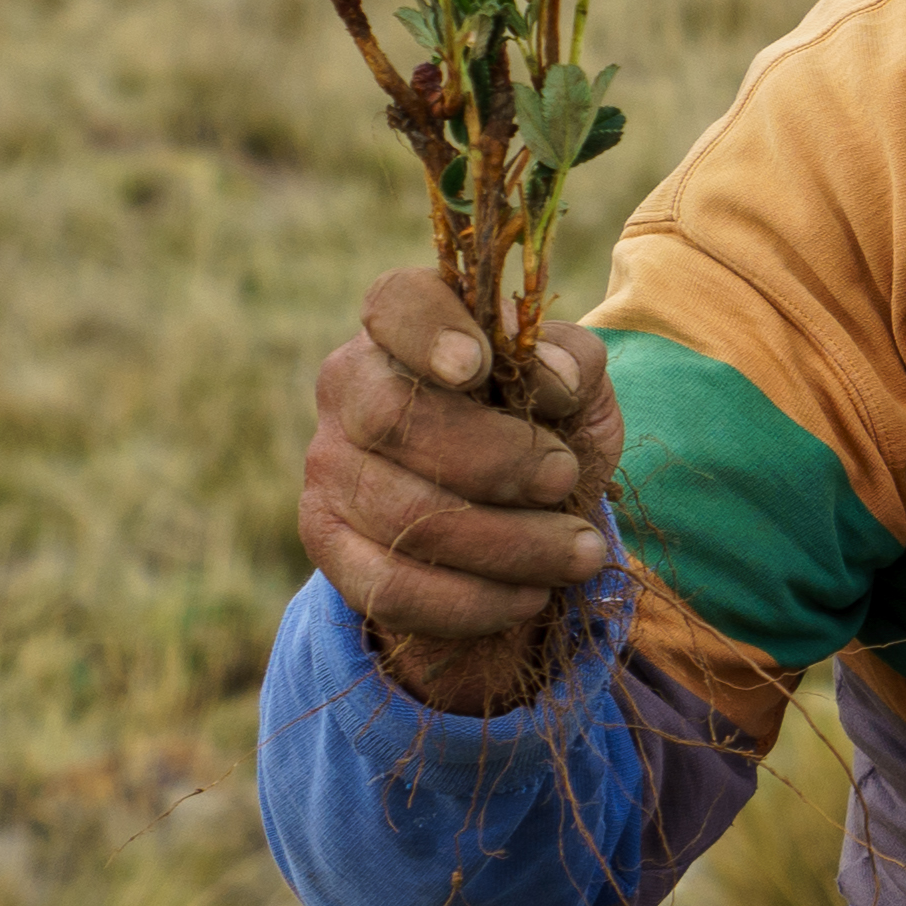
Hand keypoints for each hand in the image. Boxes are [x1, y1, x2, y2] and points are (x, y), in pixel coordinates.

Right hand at [301, 267, 620, 715]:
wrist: (513, 511)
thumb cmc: (544, 425)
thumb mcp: (578, 384)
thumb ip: (574, 360)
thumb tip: (553, 375)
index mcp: (405, 326)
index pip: (396, 303)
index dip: (430, 331)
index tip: (479, 366)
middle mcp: (350, 387)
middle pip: (394, 418)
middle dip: (497, 459)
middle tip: (564, 478)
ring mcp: (328, 467)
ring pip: (402, 514)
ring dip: (508, 543)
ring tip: (578, 553)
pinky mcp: (327, 543)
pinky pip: (387, 587)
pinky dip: (470, 601)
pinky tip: (528, 595)